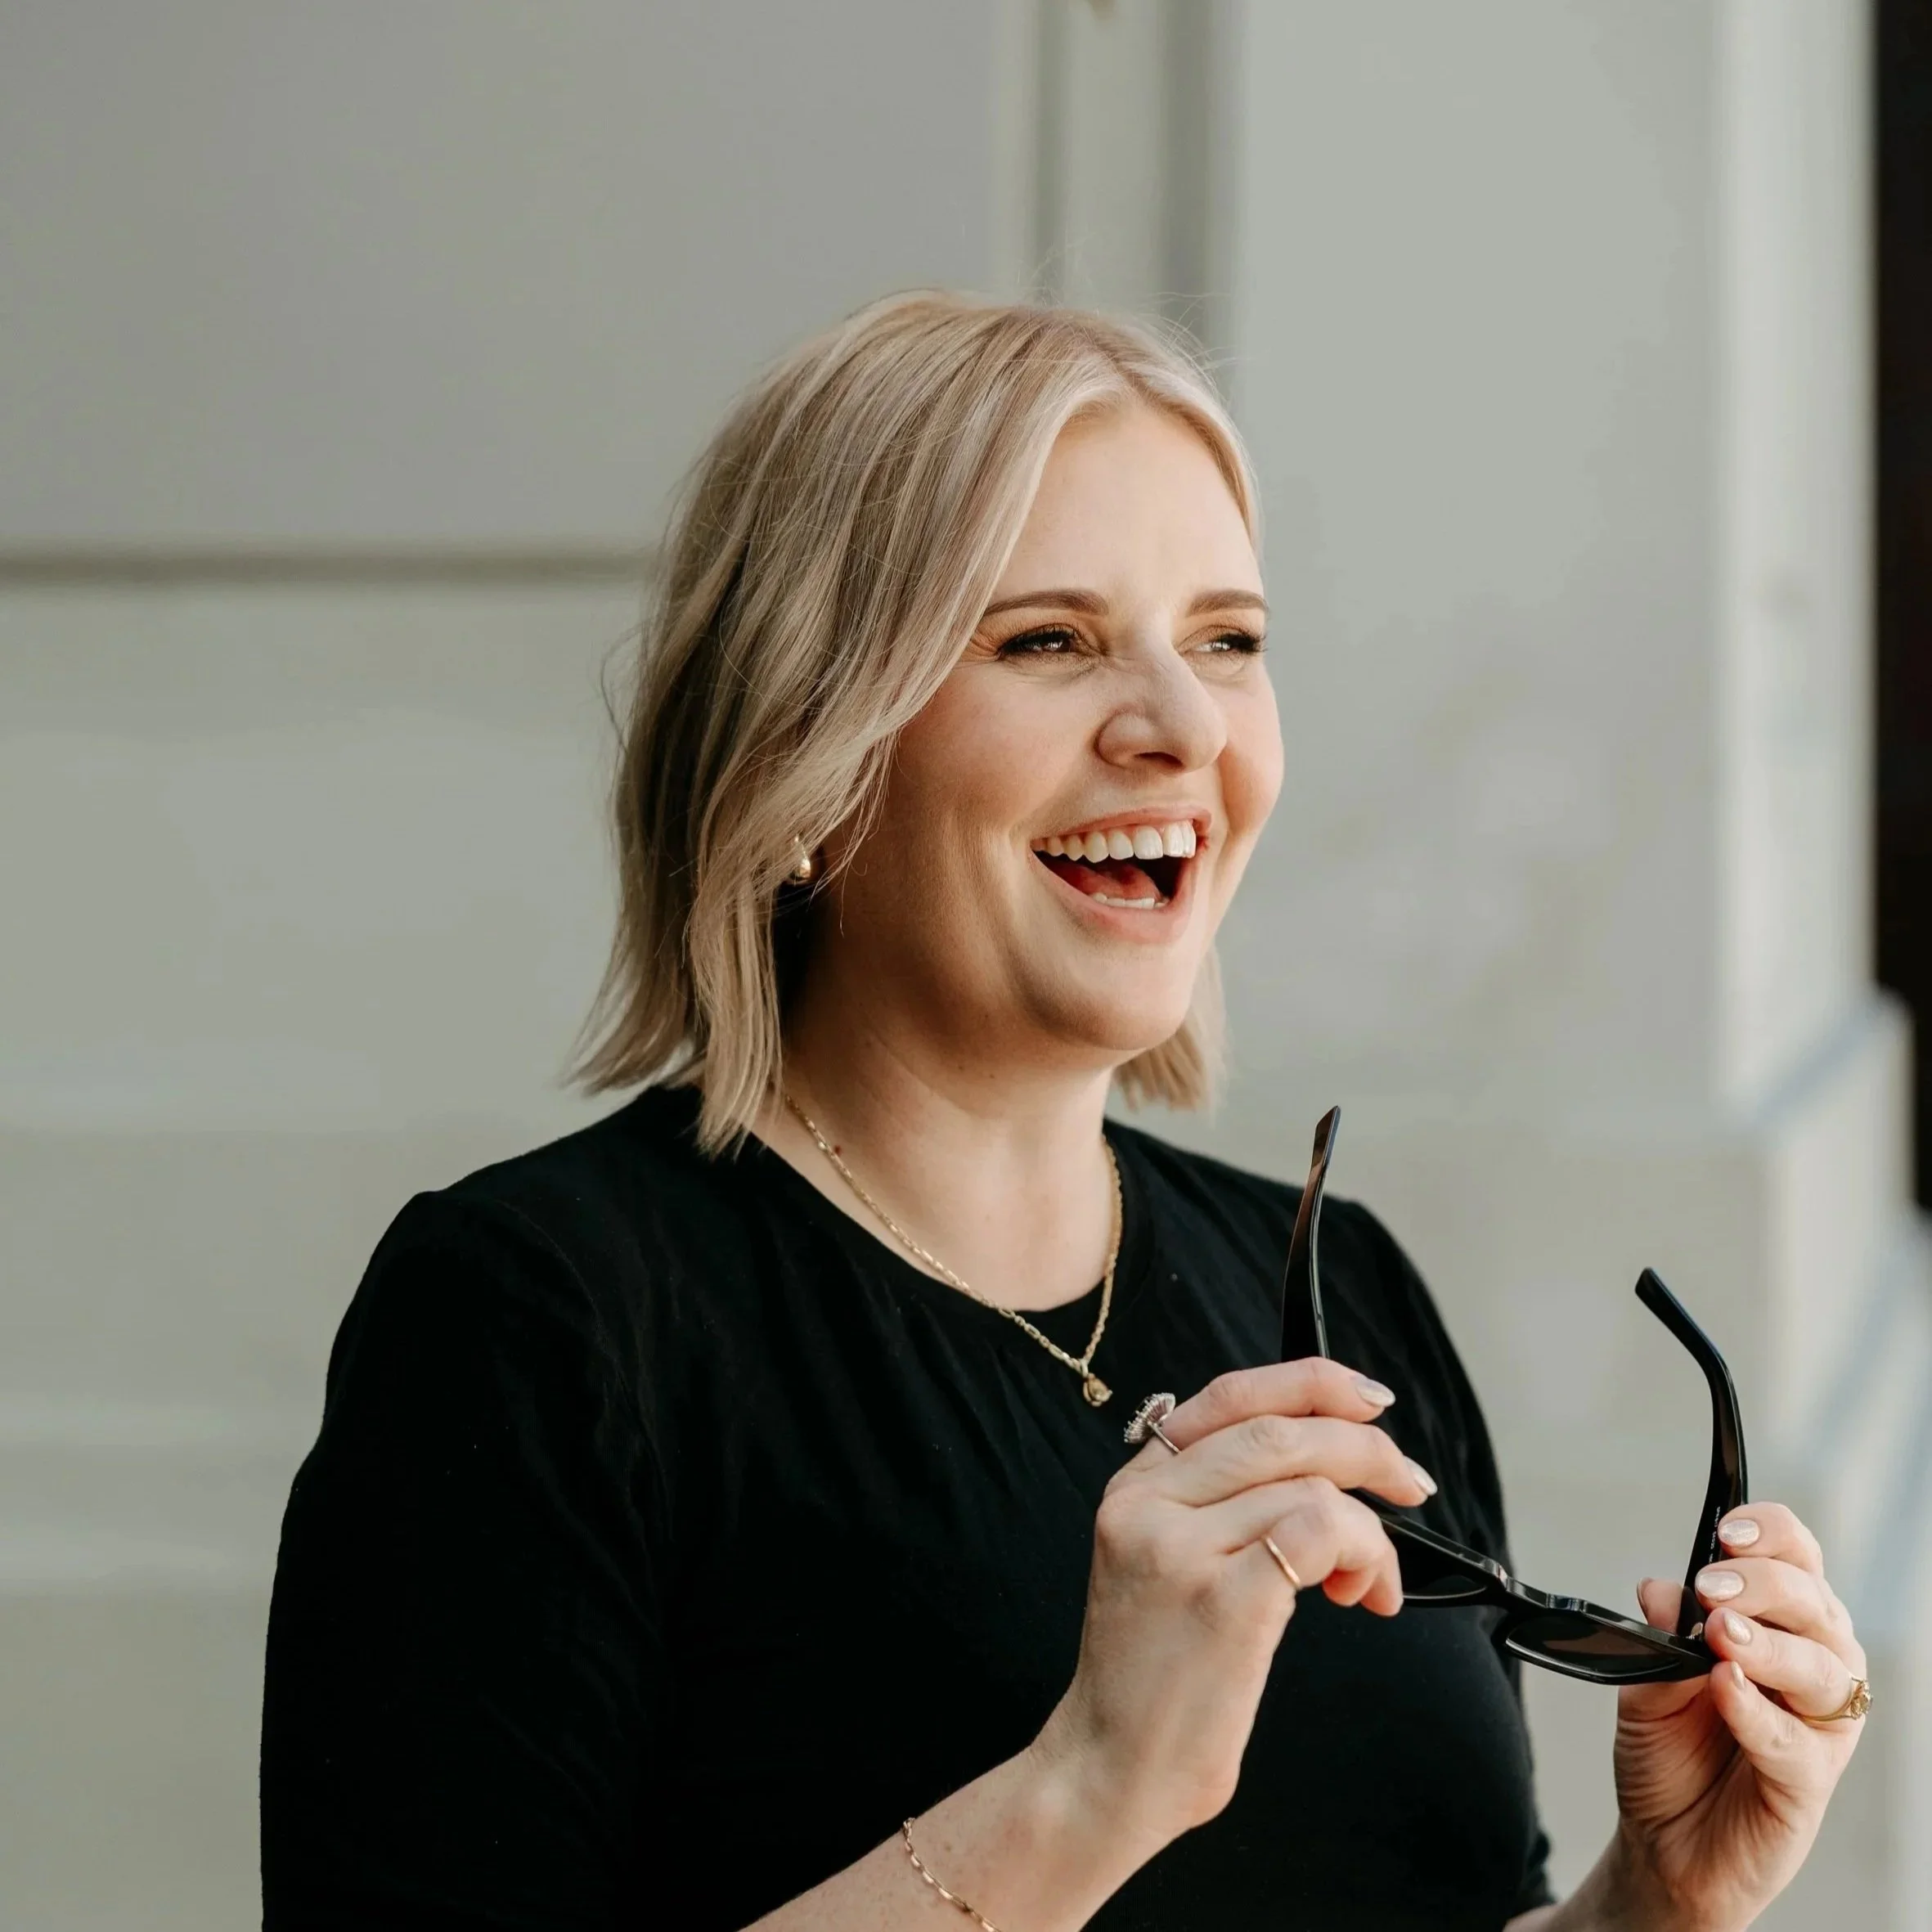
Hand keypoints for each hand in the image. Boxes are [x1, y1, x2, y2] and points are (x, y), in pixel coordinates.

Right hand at [1032, 1360, 1435, 1847]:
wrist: (1109, 1768)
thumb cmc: (1154, 1678)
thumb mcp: (1160, 1566)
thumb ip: (1213, 1505)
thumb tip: (1318, 1468)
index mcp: (1134, 1488)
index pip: (1230, 1397)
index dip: (1310, 1382)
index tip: (1369, 1399)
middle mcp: (1148, 1504)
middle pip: (1279, 1432)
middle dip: (1364, 1448)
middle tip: (1410, 1485)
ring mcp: (1180, 1550)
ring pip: (1310, 1486)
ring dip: (1369, 1529)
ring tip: (1369, 1579)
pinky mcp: (1223, 1601)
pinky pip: (1319, 1533)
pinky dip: (1363, 1552)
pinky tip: (1360, 1594)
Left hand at [1605, 1502, 1866, 1929]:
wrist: (1662, 1841)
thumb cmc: (1669, 1752)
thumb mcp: (1645, 1682)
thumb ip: (1658, 1638)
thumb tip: (1661, 1590)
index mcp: (1780, 1623)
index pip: (1796, 1558)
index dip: (1771, 1536)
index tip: (1727, 1531)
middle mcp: (1812, 1664)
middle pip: (1815, 1603)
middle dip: (1764, 1585)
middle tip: (1712, 1588)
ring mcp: (1817, 1724)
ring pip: (1822, 1669)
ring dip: (1771, 1645)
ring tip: (1723, 1635)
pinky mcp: (1810, 1781)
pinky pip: (1797, 1742)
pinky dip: (1759, 1712)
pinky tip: (1727, 1690)